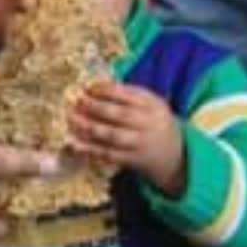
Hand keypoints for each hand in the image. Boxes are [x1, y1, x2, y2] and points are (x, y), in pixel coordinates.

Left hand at [70, 82, 185, 197]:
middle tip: (77, 102)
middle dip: (96, 107)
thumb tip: (94, 86)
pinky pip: (109, 155)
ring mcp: (140, 143)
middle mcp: (147, 124)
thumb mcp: (150, 104)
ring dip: (89, 128)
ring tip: (71, 120)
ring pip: (113, 136)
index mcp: (152, 105)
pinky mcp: (132, 160)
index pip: (128, 95)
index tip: (88, 88)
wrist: (176, 154)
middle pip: (120, 115)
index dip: (107, 90)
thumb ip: (128, 95)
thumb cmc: (154, 121)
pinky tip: (75, 145)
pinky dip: (91, 150)